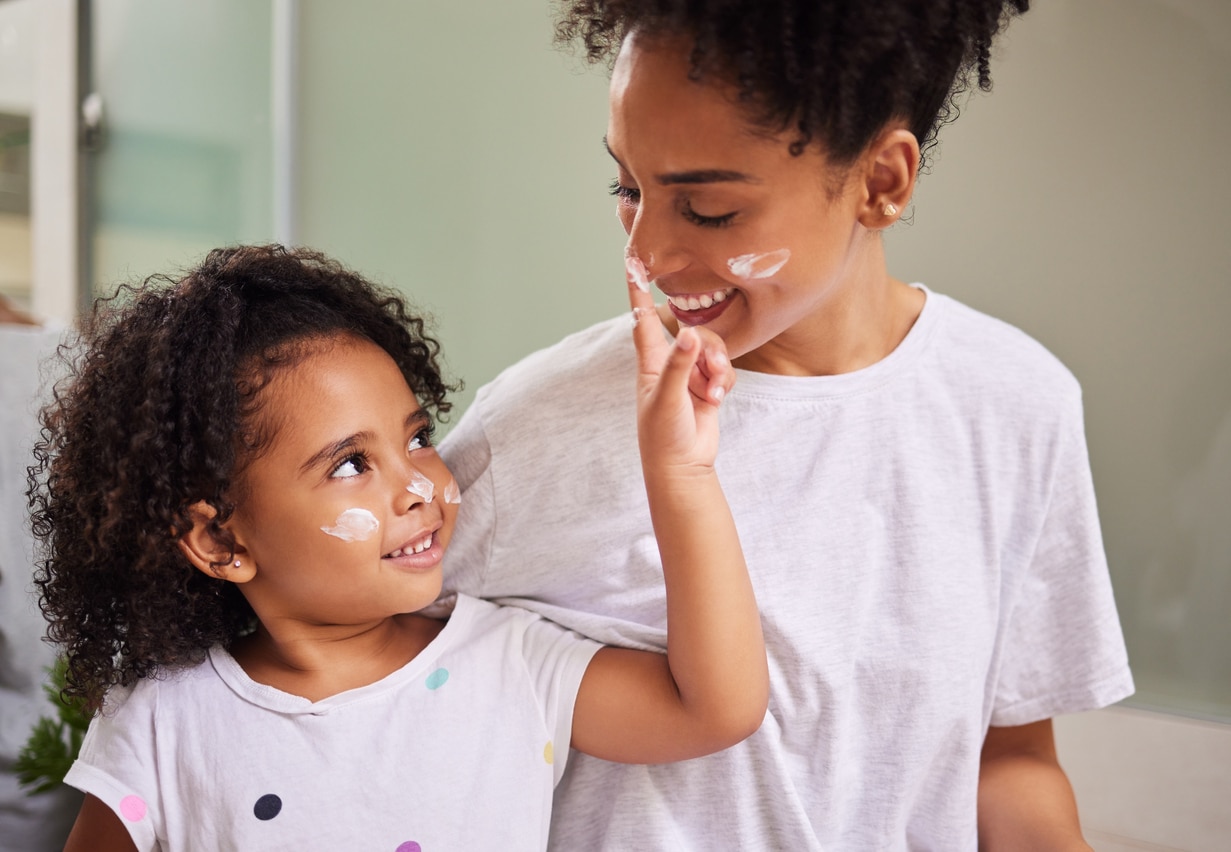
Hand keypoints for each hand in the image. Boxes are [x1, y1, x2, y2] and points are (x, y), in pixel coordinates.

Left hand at [628, 271, 734, 475]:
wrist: (683, 467)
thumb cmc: (664, 436)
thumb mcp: (668, 399)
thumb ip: (679, 366)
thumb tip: (688, 334)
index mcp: (651, 363)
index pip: (643, 319)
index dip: (638, 290)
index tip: (633, 262)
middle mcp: (670, 363)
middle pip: (695, 333)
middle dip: (707, 349)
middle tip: (710, 372)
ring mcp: (690, 374)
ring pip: (713, 350)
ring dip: (718, 370)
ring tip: (713, 394)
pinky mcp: (708, 386)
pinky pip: (723, 369)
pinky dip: (724, 381)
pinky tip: (718, 400)